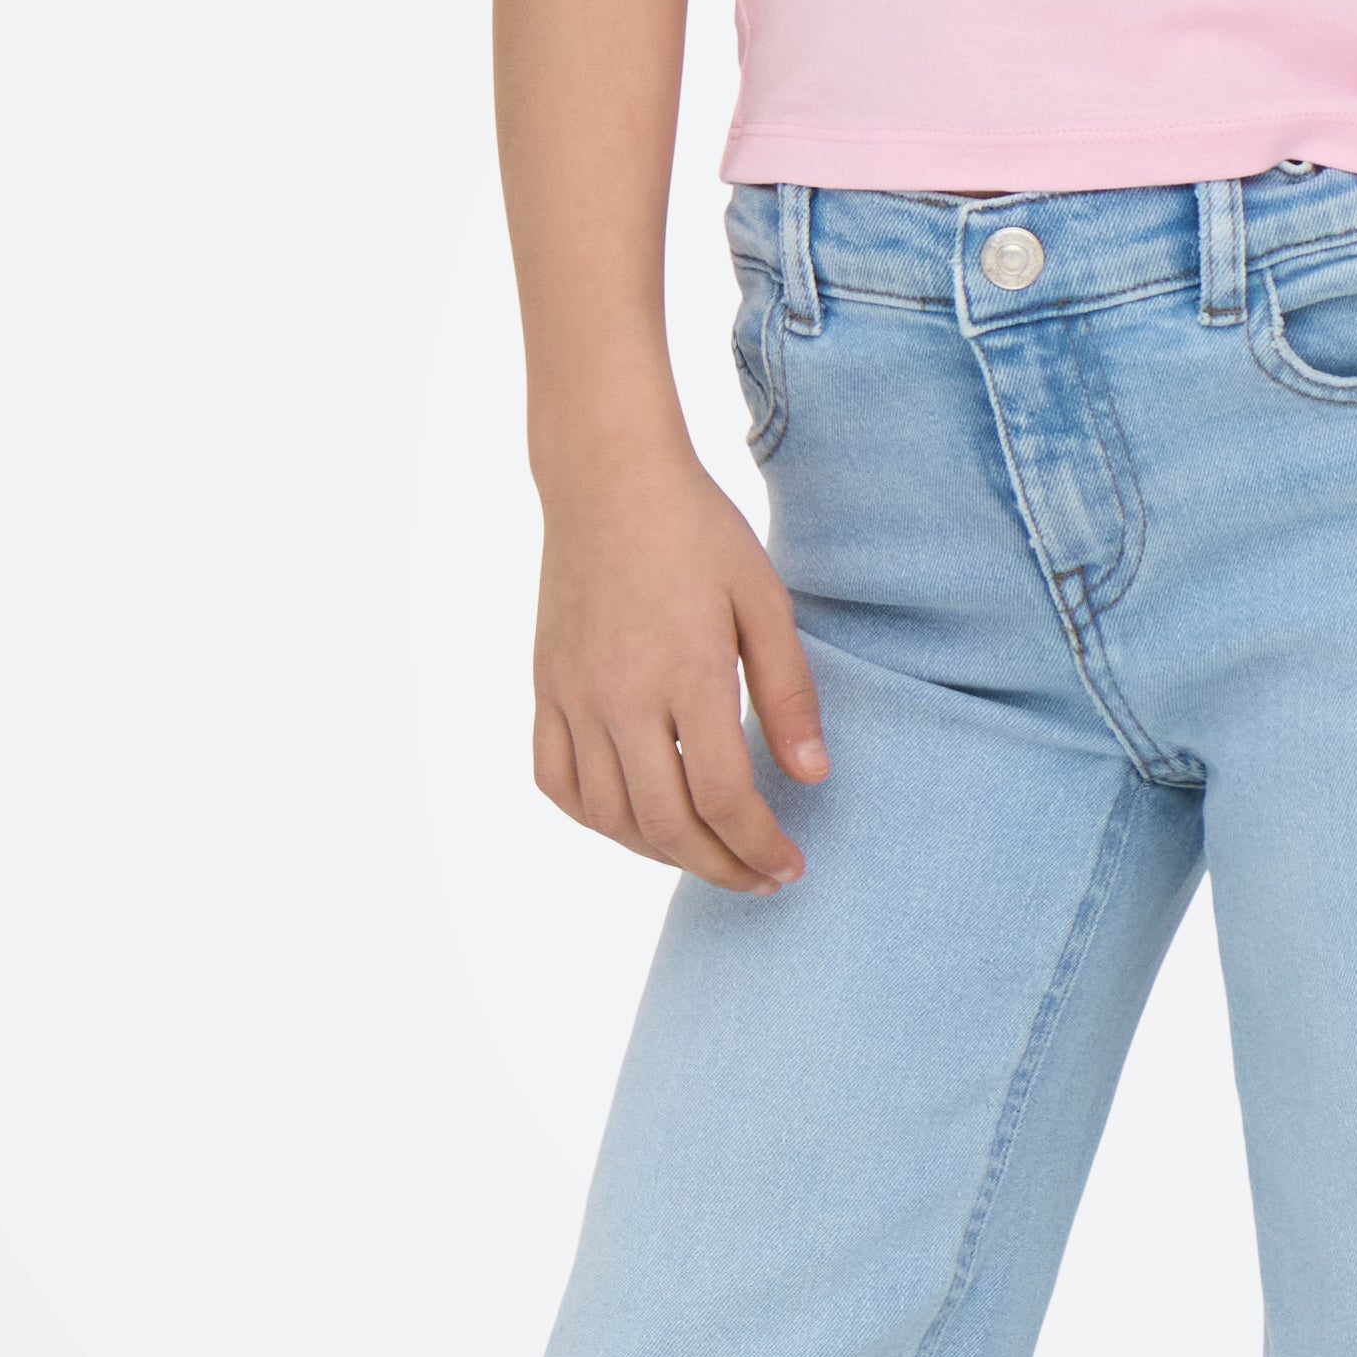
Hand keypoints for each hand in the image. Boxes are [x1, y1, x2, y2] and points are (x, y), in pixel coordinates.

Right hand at [530, 447, 828, 891]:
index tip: (789, 865)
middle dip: (719, 867)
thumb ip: (790, 693)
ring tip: (706, 854)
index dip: (759, 846)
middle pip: (665, 823)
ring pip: (609, 815)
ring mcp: (573, 694)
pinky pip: (555, 780)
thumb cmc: (698, 532)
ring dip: (661, 853)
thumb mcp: (765, 601)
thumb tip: (812, 777)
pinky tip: (633, 821)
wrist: (608, 478)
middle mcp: (621, 694)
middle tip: (760, 878)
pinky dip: (594, 818)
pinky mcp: (544, 687)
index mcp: (687, 672)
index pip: (722, 796)